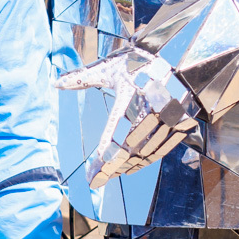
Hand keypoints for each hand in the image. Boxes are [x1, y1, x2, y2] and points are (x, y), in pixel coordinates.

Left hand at [57, 47, 202, 186]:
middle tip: (96, 179)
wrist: (183, 58)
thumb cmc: (141, 61)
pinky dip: (145, 161)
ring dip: (127, 166)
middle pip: (130, 150)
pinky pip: (161, 149)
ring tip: (110, 174)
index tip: (91, 175)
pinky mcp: (182, 125)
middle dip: (112, 168)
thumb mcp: (111, 66)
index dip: (103, 159)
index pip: (115, 135)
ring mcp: (169, 119)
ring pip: (146, 153)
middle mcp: (152, 110)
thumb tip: (56, 82)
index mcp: (132, 96)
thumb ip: (83, 77)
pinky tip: (131, 166)